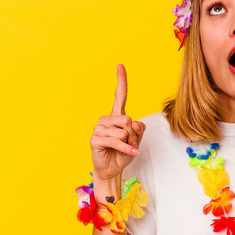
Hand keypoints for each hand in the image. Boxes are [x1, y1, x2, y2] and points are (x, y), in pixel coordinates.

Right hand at [89, 64, 145, 181]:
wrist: (113, 169)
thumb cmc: (123, 153)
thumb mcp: (136, 140)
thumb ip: (139, 130)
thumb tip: (134, 124)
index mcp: (117, 116)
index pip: (119, 95)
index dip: (121, 81)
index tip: (120, 65)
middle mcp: (106, 119)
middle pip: (127, 119)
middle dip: (133, 134)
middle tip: (130, 143)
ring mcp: (99, 128)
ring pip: (122, 131)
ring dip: (129, 143)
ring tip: (125, 148)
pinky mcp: (95, 139)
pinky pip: (116, 141)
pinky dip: (126, 149)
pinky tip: (131, 153)